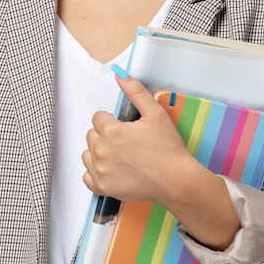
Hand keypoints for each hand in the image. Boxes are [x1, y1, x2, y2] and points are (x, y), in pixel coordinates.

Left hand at [82, 73, 199, 205]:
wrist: (176, 181)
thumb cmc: (168, 149)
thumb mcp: (155, 114)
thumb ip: (135, 91)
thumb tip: (120, 75)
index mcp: (111, 131)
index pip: (98, 117)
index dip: (113, 121)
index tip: (126, 128)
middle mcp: (102, 151)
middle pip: (92, 134)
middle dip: (105, 135)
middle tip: (126, 142)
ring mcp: (100, 172)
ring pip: (87, 154)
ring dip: (99, 152)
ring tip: (120, 156)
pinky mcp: (102, 188)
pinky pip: (87, 177)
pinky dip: (96, 173)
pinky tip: (113, 170)